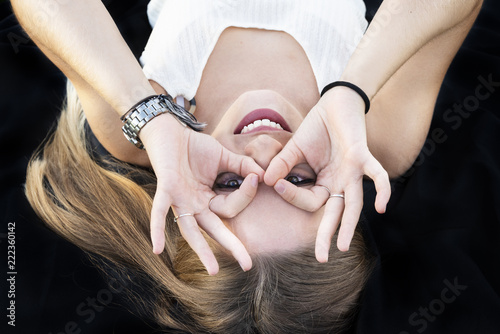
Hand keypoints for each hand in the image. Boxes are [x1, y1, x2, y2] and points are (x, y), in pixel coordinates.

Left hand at [140, 114, 264, 274]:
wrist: (170, 130)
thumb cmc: (195, 147)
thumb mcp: (224, 157)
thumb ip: (243, 166)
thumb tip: (264, 175)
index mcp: (209, 200)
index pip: (232, 207)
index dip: (247, 193)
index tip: (256, 177)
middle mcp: (195, 205)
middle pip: (214, 230)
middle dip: (231, 246)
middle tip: (247, 266)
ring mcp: (180, 200)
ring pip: (191, 229)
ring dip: (202, 250)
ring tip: (213, 270)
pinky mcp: (166, 189)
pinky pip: (160, 211)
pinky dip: (157, 228)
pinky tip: (157, 250)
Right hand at [264, 87, 390, 260]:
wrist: (335, 103)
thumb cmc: (317, 127)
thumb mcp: (295, 148)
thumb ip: (282, 165)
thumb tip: (265, 181)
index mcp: (323, 182)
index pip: (310, 200)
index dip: (291, 196)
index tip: (275, 184)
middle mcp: (339, 182)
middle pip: (334, 213)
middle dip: (327, 235)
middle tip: (321, 259)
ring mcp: (352, 172)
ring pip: (353, 203)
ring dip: (348, 224)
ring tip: (342, 246)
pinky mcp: (362, 157)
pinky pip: (375, 176)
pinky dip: (381, 190)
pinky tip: (382, 208)